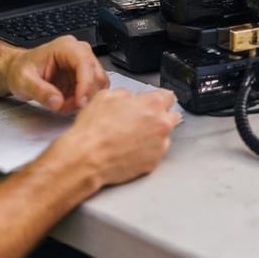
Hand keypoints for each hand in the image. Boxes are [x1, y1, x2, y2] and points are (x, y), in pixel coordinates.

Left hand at [4, 35, 108, 112]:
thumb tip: (57, 102)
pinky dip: (81, 102)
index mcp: (65, 47)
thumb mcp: (23, 81)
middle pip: (97, 74)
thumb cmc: (21, 69)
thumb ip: (40, 91)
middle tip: (67, 108)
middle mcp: (79, 52)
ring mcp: (83, 64)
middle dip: (85, 95)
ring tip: (63, 105)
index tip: (80, 102)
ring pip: (98, 85)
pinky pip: (92, 92)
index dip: (86, 84)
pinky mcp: (84, 77)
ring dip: (83, 100)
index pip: (85, 63)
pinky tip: (66, 103)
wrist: (18, 70)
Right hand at [56, 88, 179, 190]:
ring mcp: (159, 146)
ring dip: (153, 135)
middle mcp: (161, 124)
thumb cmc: (94, 129)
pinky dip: (146, 151)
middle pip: (171, 116)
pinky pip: (155, 153)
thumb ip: (125, 94)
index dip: (157, 98)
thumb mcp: (105, 96)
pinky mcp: (153, 163)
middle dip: (159, 116)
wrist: (87, 158)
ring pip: (164, 136)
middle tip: (141, 120)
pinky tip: (130, 149)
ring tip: (131, 137)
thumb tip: (128, 98)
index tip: (152, 102)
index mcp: (152, 104)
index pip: (168, 96)